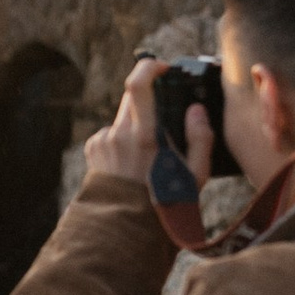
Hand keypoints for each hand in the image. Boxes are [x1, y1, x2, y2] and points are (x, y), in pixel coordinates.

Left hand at [81, 59, 217, 193]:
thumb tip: (196, 110)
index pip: (137, 86)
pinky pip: (110, 134)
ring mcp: (103, 141)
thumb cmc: (167, 202)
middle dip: (149, 105)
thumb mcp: (195, 175)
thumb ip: (201, 138)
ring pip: (123, 119)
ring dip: (136, 128)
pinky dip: (122, 141)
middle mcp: (119, 134)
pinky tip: (130, 163)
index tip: (162, 68)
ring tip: (146, 158)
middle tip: (162, 128)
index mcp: (145, 137)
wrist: (127, 227)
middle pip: (132, 99)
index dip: (148, 67)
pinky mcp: (93, 148)